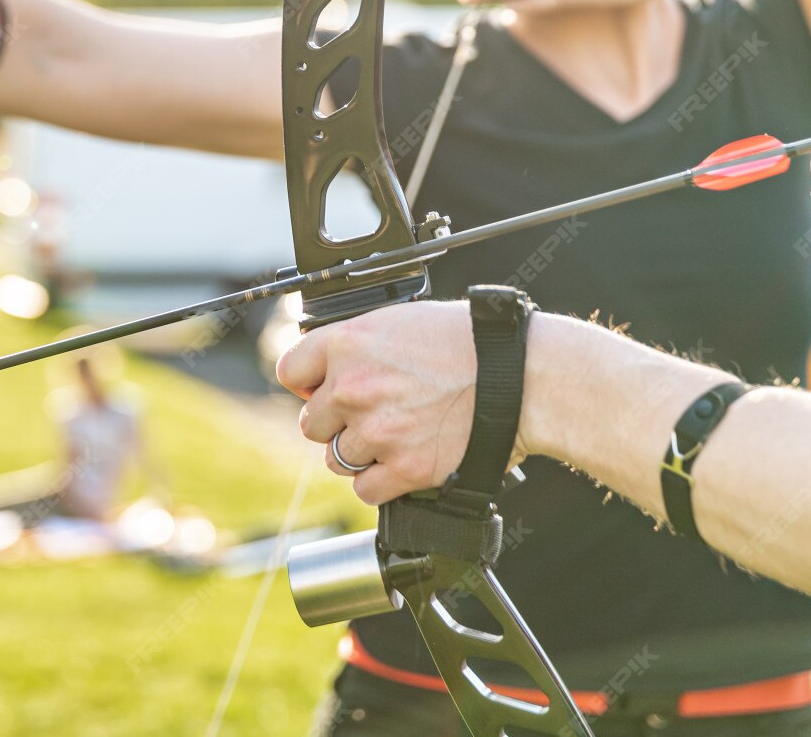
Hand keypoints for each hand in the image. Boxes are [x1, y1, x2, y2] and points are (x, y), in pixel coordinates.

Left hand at [275, 301, 492, 504]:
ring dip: (361, 454)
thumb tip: (329, 370)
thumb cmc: (470, 343)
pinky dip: (380, 483)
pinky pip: (365, 490)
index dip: (308, 384)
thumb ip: (356, 346)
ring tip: (396, 436)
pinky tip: (401, 463)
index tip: (323, 390)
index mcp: (347, 344)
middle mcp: (353, 388)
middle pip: (311, 423)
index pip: (290, 372)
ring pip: (336, 459)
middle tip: (374, 415)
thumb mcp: (399, 321)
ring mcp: (376, 431)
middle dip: (337, 423)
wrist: (519, 376)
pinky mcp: (403, 468)